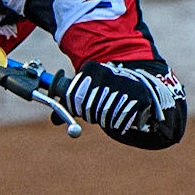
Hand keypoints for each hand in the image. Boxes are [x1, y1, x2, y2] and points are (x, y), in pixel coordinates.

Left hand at [65, 61, 186, 148]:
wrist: (140, 85)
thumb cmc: (107, 92)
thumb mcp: (88, 92)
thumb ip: (70, 104)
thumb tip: (54, 121)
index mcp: (91, 68)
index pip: (73, 97)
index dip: (76, 108)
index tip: (82, 109)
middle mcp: (109, 73)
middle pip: (89, 109)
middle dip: (93, 116)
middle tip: (99, 114)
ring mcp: (125, 84)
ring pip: (104, 117)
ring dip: (106, 122)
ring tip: (112, 114)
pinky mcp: (140, 98)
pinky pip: (121, 122)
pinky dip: (119, 126)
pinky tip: (123, 118)